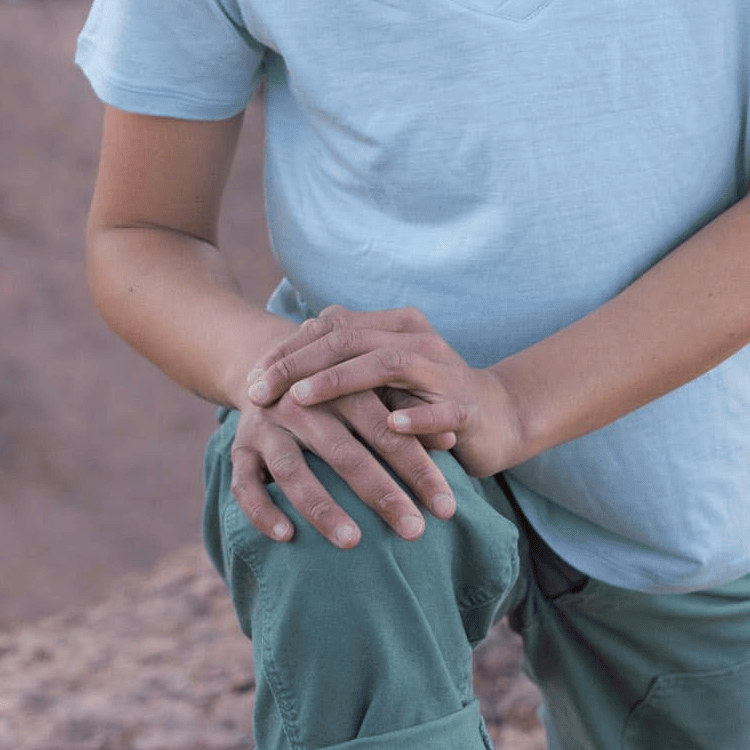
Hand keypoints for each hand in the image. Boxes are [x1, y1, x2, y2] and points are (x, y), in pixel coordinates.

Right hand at [230, 380, 457, 548]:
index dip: (418, 468)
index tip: (446, 508)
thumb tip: (453, 438)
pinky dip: (262, 510)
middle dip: (382, 493)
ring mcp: (267, 426)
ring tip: (354, 541)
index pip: (388, 429)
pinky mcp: (240, 448)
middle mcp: (303, 404)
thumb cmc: (339, 392)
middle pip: (345, 452)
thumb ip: (409, 413)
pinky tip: (286, 536)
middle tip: (415, 531)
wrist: (269, 366)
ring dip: (322, 506)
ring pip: (293, 470)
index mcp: (343, 387)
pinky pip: (244, 483)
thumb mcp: (372, 392)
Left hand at [247, 305, 527, 479]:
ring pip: (386, 363)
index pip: (331, 326)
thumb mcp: (382, 378)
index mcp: (394, 327)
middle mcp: (416, 339)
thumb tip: (281, 366)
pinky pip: (439, 408)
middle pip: (349, 339)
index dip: (288, 350)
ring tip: (301, 398)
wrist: (499, 418)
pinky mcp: (466, 407)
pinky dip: (415, 414)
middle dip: (298, 365)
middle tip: (259, 392)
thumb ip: (344, 364)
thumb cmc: (426, 399)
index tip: (251, 381)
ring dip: (340, 380)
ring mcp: (443, 370)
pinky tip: (390, 423)